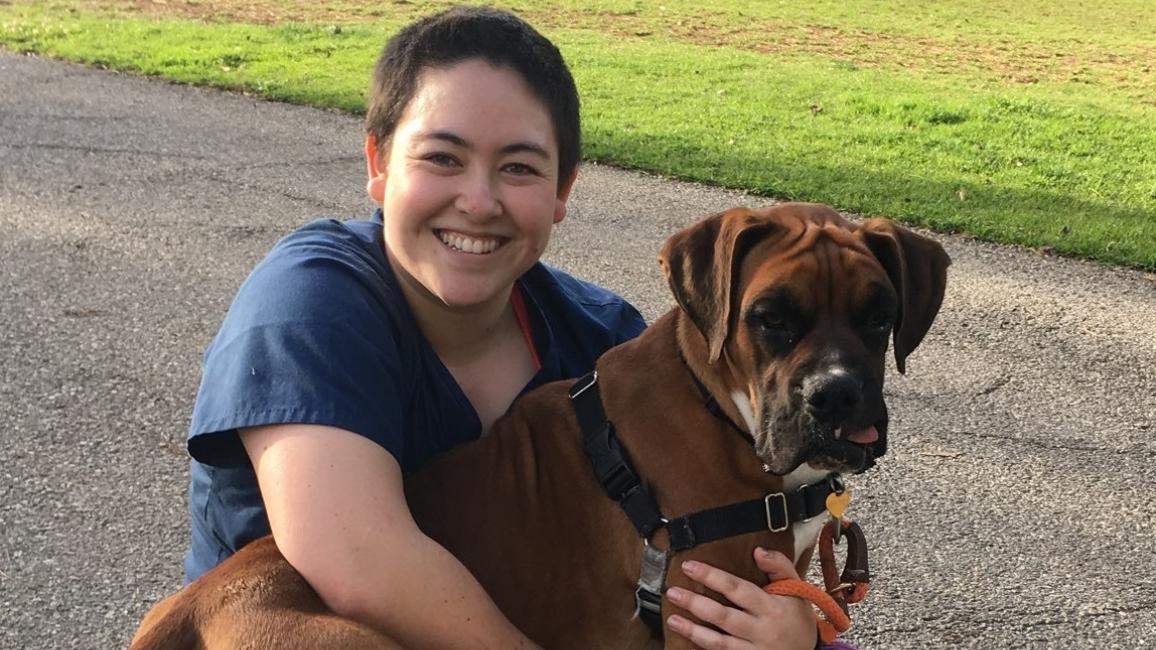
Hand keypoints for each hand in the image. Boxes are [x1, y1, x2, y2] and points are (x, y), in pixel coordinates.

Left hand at [665, 547, 816, 649]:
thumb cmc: (798, 617)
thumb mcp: (796, 589)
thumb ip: (779, 565)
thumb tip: (757, 551)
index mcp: (771, 607)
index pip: (737, 588)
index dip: (711, 576)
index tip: (689, 566)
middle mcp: (762, 630)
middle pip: (723, 616)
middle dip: (695, 603)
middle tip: (672, 592)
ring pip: (719, 642)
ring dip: (693, 631)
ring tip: (673, 619)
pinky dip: (706, 648)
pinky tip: (690, 639)